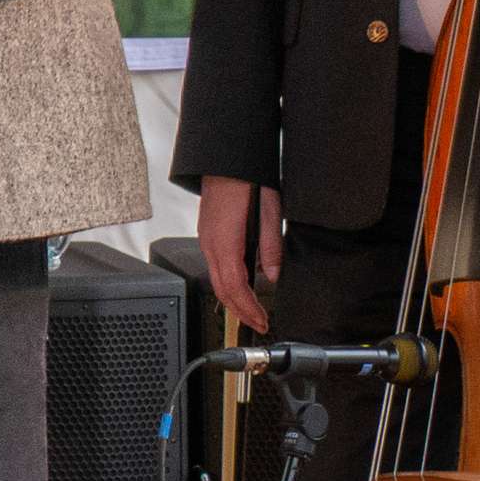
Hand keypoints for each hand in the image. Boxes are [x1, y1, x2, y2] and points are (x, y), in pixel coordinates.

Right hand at [197, 174, 282, 335]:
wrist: (224, 156)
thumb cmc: (247, 178)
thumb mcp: (270, 211)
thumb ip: (270, 246)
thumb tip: (273, 275)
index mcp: (226, 240)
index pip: (236, 286)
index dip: (249, 309)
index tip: (263, 322)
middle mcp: (211, 242)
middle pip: (221, 288)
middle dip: (239, 311)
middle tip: (258, 324)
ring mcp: (206, 238)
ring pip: (216, 279)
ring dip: (232, 299)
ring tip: (250, 311)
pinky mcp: (207, 232)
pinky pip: (214, 265)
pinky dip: (226, 283)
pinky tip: (240, 286)